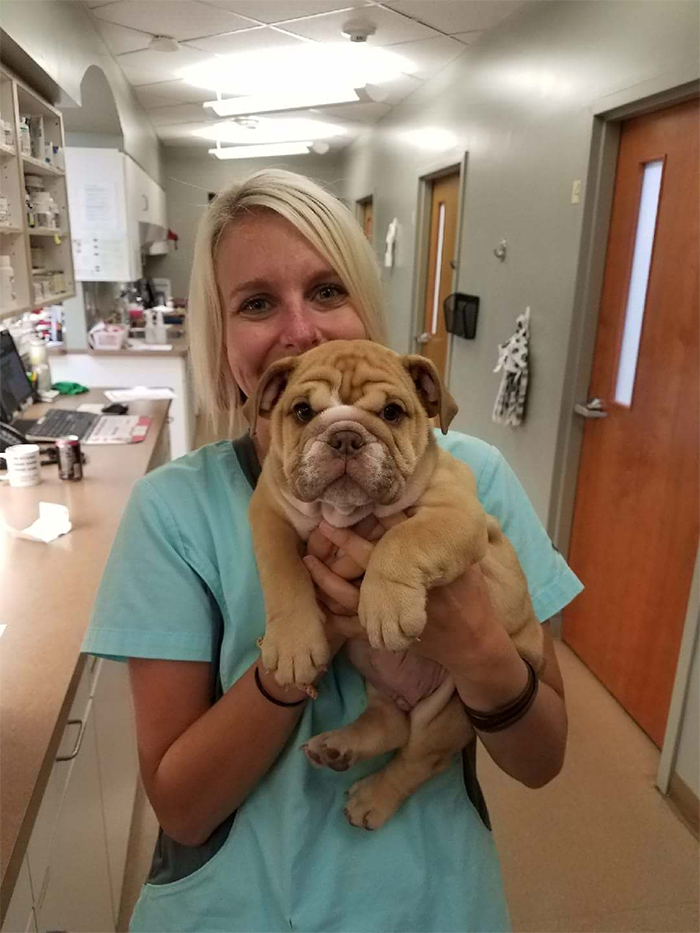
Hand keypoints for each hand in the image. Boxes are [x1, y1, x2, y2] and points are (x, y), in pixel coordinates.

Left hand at [304, 518, 508, 673]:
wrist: (473, 644)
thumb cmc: (470, 597)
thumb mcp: (465, 564)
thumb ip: (445, 538)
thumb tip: (425, 505)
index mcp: (428, 567)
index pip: (397, 538)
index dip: (374, 521)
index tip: (356, 503)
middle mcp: (409, 590)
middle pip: (370, 563)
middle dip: (344, 544)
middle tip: (324, 525)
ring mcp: (395, 615)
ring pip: (353, 596)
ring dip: (328, 578)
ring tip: (309, 560)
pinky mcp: (387, 635)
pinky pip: (352, 626)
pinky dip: (333, 615)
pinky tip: (318, 600)